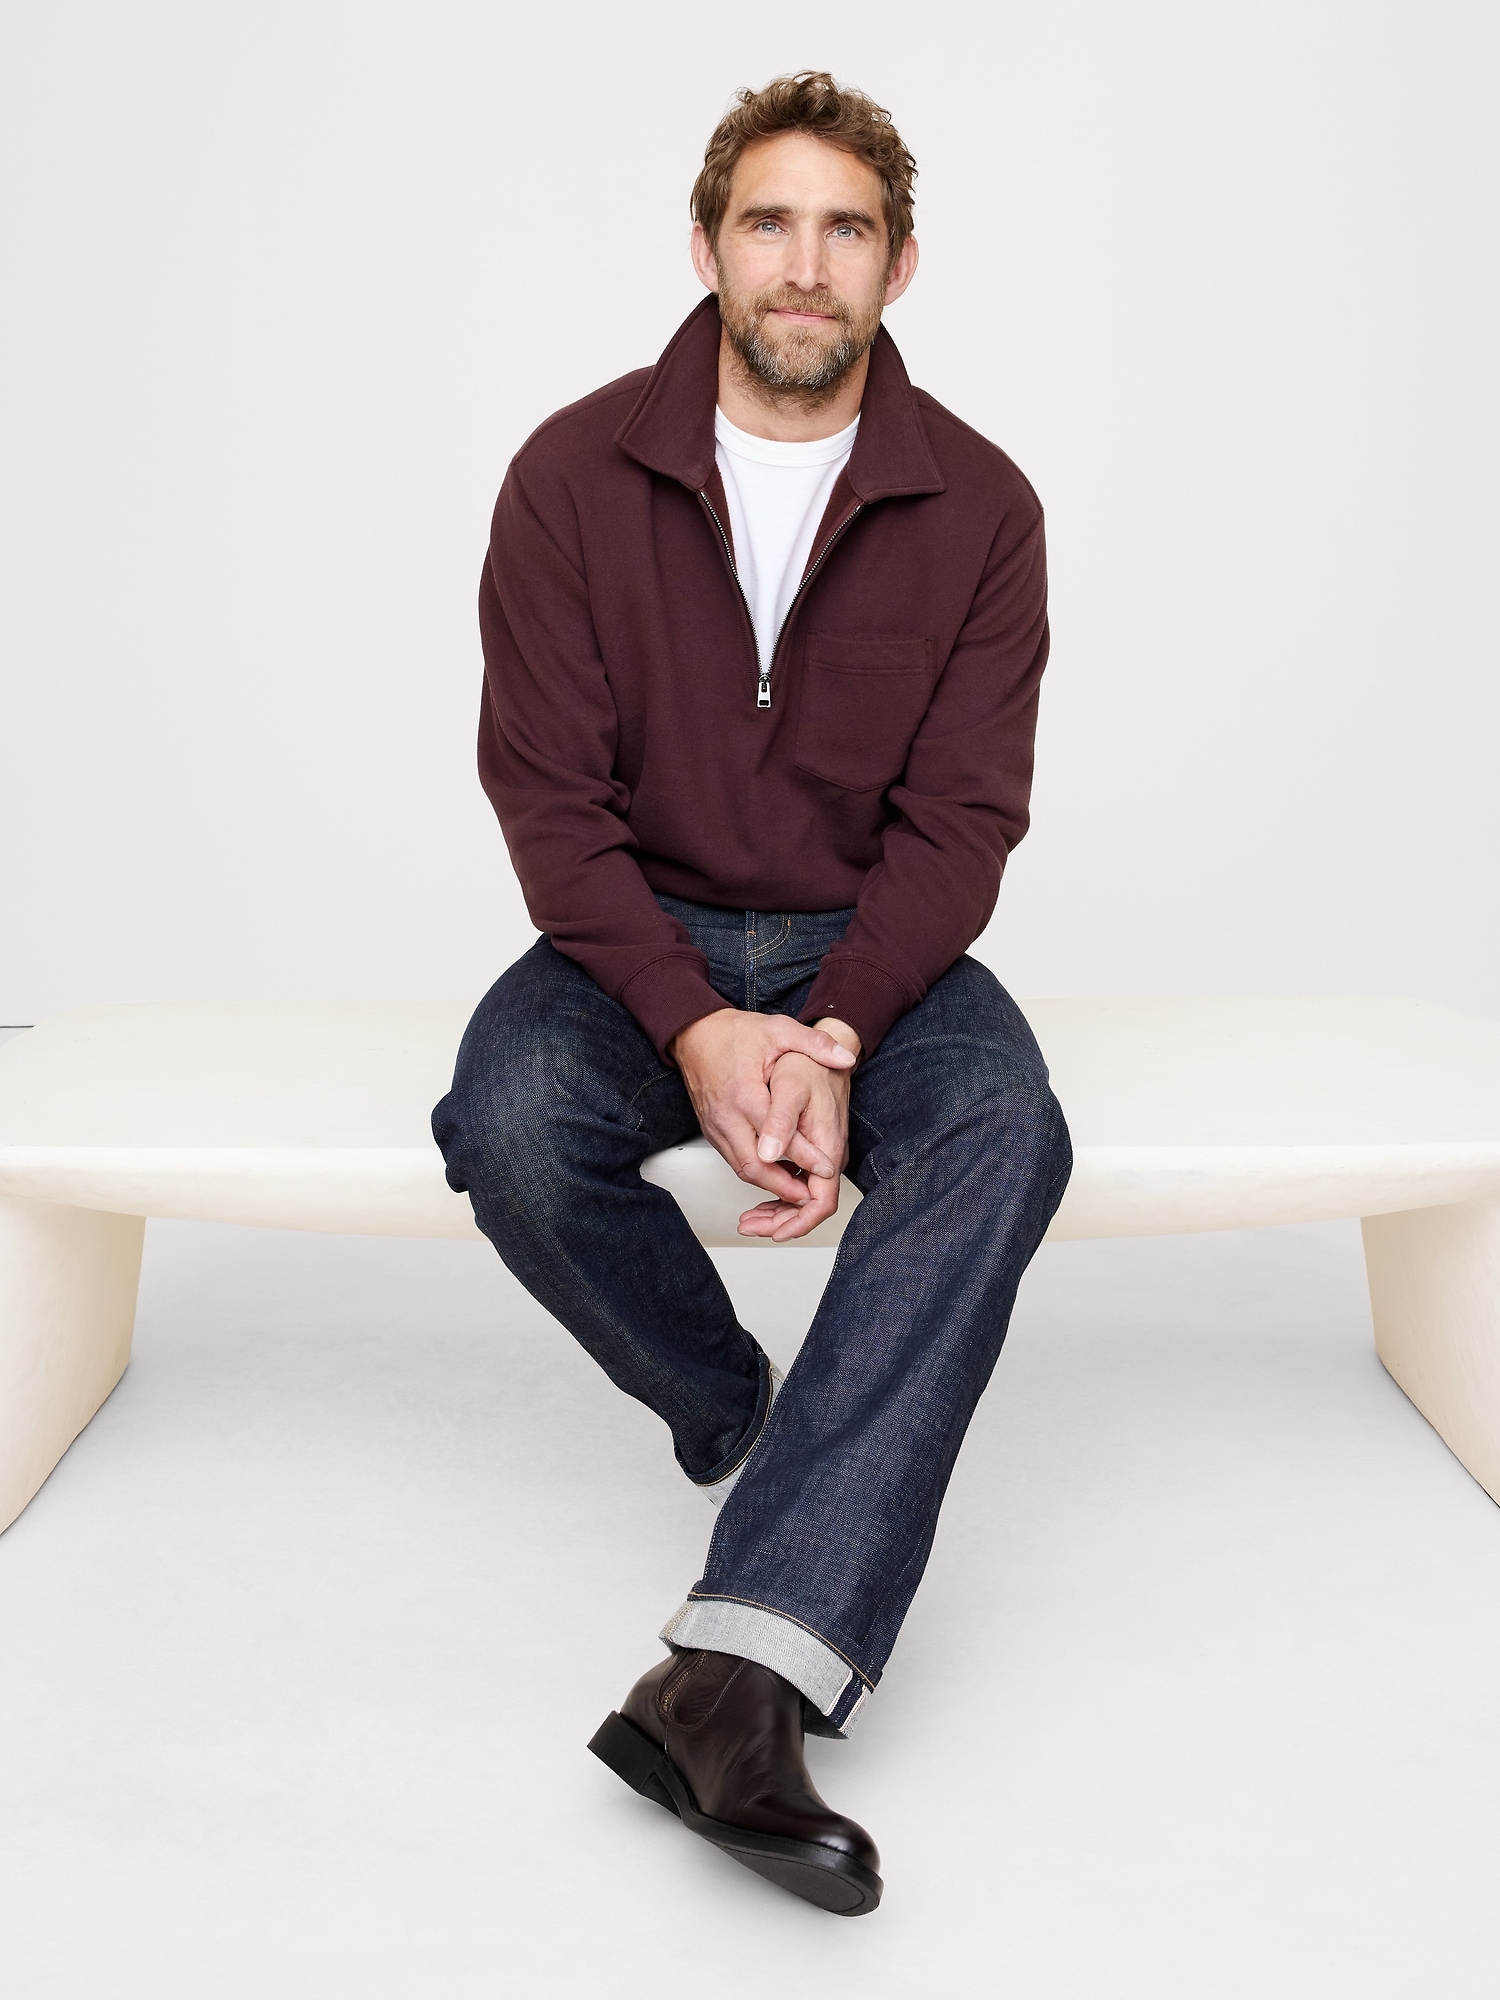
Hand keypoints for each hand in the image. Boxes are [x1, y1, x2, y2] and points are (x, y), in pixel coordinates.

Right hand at [669, 1009, 856, 1238]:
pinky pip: (734, 1161)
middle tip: (812, 1193)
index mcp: (745, 1094)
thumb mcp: (779, 1029)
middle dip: (784, 1186)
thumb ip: (815, 1043)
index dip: (805, 1156)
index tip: (828, 1167)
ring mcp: (716, 1127)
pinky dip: (756, 1173)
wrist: (695, 1033)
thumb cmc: (734, 1033)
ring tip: (799, 1190)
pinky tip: (776, 1173)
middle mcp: (727, 1116)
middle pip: (756, 1165)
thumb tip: (846, 1057)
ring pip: (742, 1169)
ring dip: (770, 1184)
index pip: (777, 1136)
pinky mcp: (712, 1131)